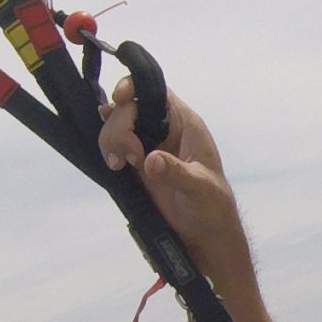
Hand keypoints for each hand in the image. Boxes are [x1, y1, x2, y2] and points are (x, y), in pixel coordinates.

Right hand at [95, 77, 246, 267]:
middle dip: (120, 127)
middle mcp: (164, 129)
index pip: (156, 91)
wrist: (204, 234)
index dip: (135, 87)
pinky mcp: (136, 164)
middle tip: (129, 158)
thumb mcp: (200, 189)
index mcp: (185, 124)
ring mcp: (148, 145)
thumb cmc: (213, 207)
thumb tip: (151, 160)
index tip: (119, 100)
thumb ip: (177, 173)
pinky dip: (108, 150)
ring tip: (119, 166)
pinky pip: (114, 146)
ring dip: (111, 140)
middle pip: (129, 108)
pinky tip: (111, 161)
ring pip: (117, 126)